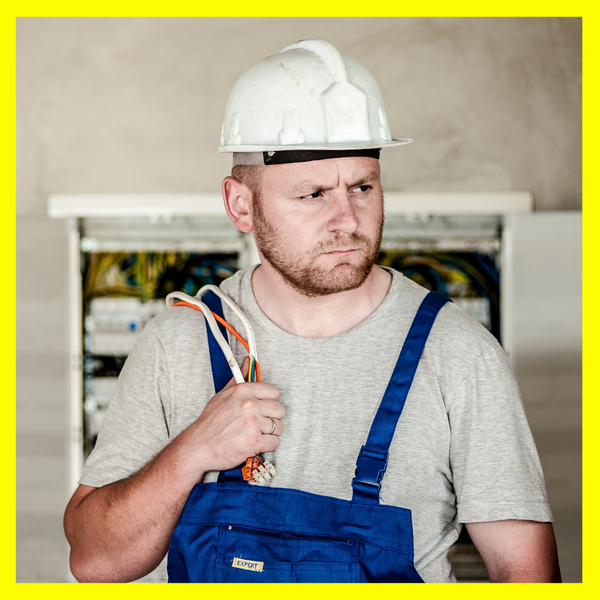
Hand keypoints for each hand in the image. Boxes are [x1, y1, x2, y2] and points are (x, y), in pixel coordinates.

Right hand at [188, 358, 283, 474]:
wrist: (198, 447)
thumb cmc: (210, 423)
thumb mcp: (223, 395)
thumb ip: (239, 378)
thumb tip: (247, 363)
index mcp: (243, 391)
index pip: (274, 391)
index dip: (270, 400)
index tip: (264, 406)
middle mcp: (249, 406)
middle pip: (279, 410)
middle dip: (272, 417)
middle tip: (260, 422)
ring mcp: (253, 424)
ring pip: (279, 427)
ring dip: (270, 432)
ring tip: (256, 433)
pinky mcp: (254, 442)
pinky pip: (274, 442)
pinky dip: (267, 445)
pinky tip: (255, 443)